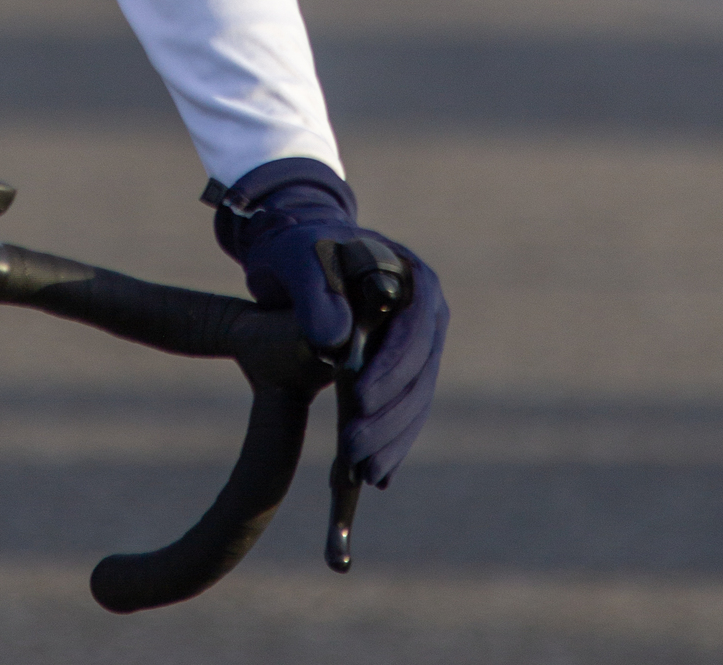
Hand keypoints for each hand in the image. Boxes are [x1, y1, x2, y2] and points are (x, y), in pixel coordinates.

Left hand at [211, 156, 447, 486]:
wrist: (298, 257)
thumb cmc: (298, 249)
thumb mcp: (297, 259)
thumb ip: (314, 292)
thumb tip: (335, 341)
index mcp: (409, 275)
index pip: (415, 327)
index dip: (392, 366)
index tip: (360, 398)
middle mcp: (425, 311)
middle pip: (420, 371)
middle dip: (389, 416)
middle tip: (353, 451)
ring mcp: (419, 343)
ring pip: (415, 399)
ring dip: (391, 439)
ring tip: (363, 473)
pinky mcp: (404, 370)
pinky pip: (405, 410)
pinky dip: (391, 442)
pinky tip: (374, 474)